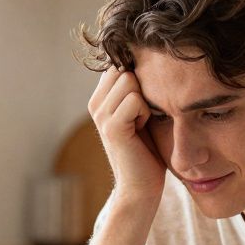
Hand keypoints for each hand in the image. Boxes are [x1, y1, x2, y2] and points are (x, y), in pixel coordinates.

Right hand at [87, 67, 165, 204]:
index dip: (140, 76)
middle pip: (125, 67)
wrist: (141, 187)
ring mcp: (100, 114)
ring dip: (145, 100)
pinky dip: (146, 113)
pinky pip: (135, 99)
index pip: (120, 62)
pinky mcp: (111, 127)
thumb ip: (137, 88)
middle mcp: (95, 104)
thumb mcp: (142, 112)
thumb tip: (149, 57)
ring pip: (129, 79)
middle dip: (143, 86)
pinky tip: (142, 129)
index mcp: (101, 98)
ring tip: (143, 122)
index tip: (146, 101)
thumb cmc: (147, 150)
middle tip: (145, 114)